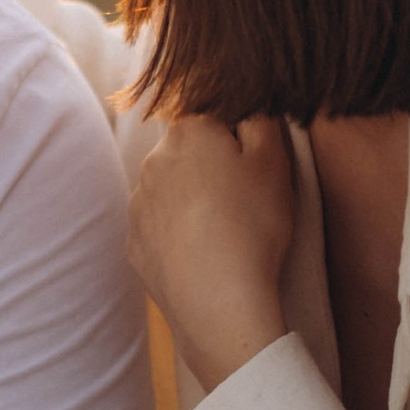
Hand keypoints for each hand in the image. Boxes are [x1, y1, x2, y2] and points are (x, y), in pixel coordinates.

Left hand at [126, 115, 294, 392]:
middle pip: (188, 154)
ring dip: (193, 203)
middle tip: (245, 203)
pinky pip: (160, 229)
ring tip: (225, 233)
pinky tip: (204, 255)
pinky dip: (178, 237)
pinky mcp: (134, 243)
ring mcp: (139, 204)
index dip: (239, 143)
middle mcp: (153, 161)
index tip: (255, 171)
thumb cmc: (252, 226)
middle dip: (212, 170)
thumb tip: (248, 108)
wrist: (219, 301)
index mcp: (188, 133)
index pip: (214, 120)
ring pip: (171, 191)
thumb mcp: (275, 162)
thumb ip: (261, 121)